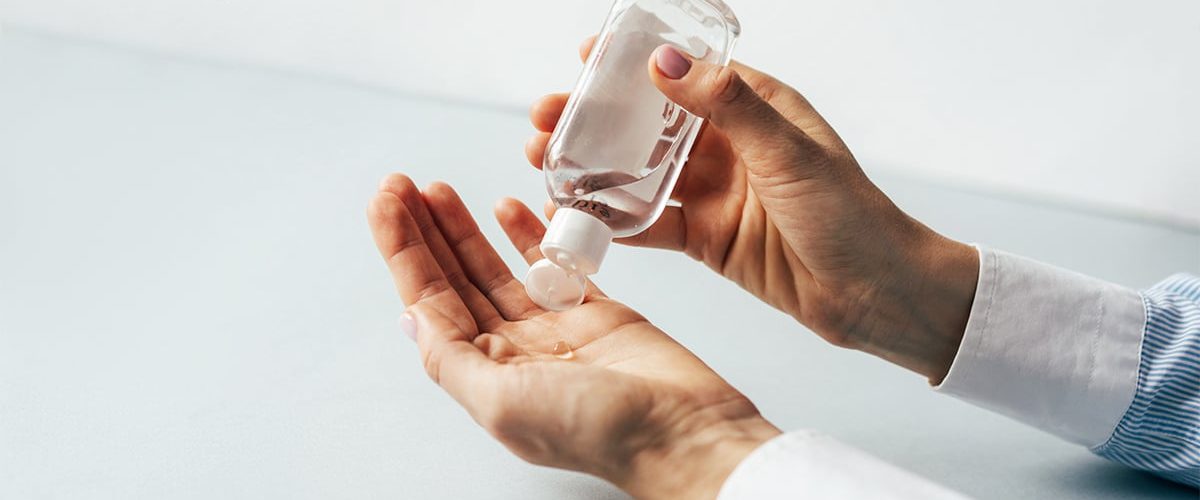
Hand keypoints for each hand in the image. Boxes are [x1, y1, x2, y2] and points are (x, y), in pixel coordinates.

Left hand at [367, 174, 779, 498]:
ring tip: (441, 191)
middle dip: (425, 231)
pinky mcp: (595, 312)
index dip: (403, 249)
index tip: (387, 201)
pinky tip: (505, 208)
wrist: (684, 431)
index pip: (429, 300)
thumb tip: (411, 319)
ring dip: (465, 229)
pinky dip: (526, 234)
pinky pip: (551, 265)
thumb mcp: (503, 401)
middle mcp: (512, 351)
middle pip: (454, 279)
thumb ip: (452, 358)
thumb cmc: (598, 430)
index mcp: (485, 373)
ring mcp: (553, 329)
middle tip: (403, 184)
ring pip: (495, 268)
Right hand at [526, 39, 978, 382]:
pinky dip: (612, 219)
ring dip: (592, 165)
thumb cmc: (850, 215)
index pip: (684, 72)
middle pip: (648, 123)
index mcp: (755, 108)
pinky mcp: (706, 238)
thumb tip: (666, 61)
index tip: (584, 57)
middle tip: (546, 117)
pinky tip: (573, 213)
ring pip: (639, 172)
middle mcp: (730, 146)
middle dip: (595, 118)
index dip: (632, 63)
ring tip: (544, 159)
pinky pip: (650, 223)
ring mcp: (715, 193)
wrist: (873, 294)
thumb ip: (726, 106)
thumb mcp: (788, 150)